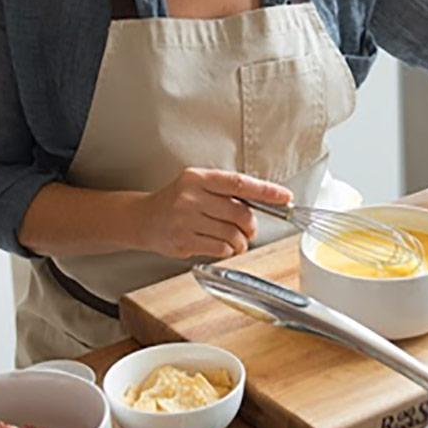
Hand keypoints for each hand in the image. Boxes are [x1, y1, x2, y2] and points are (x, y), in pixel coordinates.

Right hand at [137, 168, 291, 259]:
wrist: (143, 218)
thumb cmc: (177, 202)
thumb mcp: (198, 186)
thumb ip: (227, 192)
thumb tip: (266, 202)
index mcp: (198, 178)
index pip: (240, 183)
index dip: (266, 191)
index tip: (285, 197)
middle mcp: (191, 196)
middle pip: (239, 213)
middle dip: (251, 225)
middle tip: (250, 230)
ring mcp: (185, 219)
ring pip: (232, 233)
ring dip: (241, 241)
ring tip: (237, 241)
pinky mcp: (183, 240)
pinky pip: (220, 248)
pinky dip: (228, 250)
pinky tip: (223, 246)